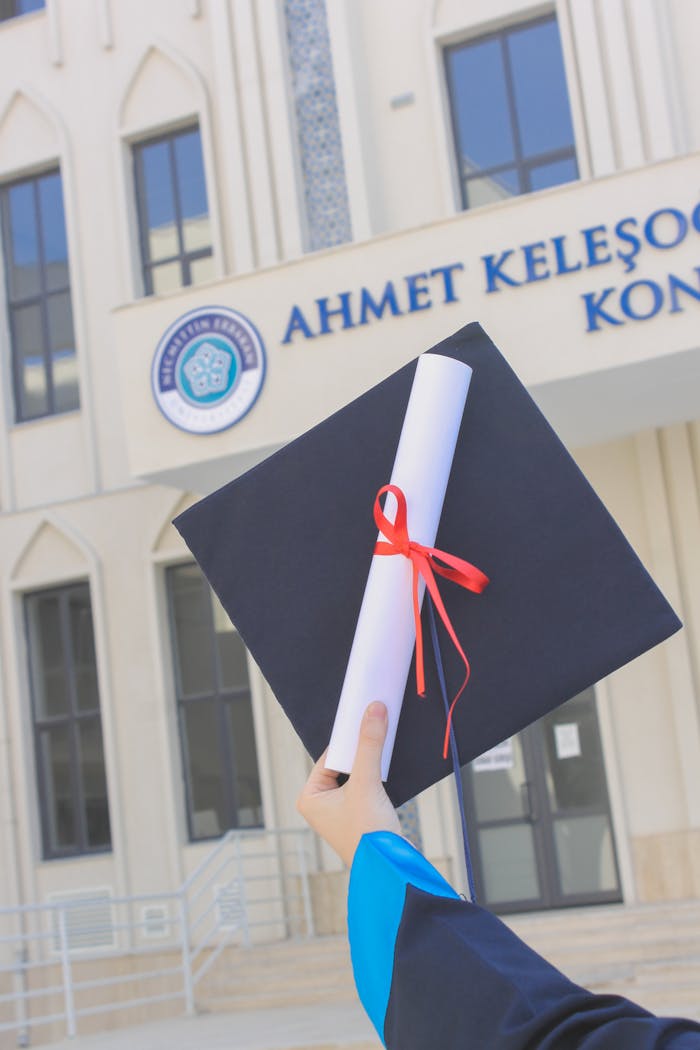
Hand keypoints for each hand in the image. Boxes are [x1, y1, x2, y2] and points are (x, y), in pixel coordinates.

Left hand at [296, 701, 401, 866]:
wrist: (390, 867)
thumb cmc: (367, 834)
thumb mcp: (367, 783)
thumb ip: (369, 745)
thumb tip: (373, 711)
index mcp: (309, 798)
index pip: (328, 757)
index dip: (347, 742)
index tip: (363, 721)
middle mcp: (321, 805)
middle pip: (342, 764)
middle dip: (359, 752)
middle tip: (375, 731)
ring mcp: (340, 812)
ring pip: (355, 774)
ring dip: (369, 763)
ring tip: (383, 749)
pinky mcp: (359, 816)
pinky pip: (365, 786)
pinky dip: (376, 777)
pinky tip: (388, 769)